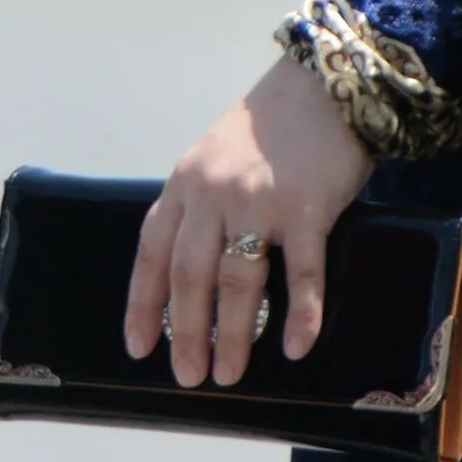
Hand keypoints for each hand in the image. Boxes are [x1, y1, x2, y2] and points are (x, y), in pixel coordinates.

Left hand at [124, 55, 376, 385]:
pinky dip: (301, 313)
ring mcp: (258, 201)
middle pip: (189, 274)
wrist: (323, 86)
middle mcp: (213, 194)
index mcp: (185, 184)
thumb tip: (190, 270)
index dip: (143, 303)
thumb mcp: (214, 157)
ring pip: (237, 281)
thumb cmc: (270, 128)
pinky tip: (297, 347)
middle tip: (188, 375)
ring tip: (230, 373)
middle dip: (186, 332)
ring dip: (233, 334)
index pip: (152, 252)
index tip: (138, 346)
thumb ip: (200, 204)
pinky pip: (301, 272)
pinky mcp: (305, 209)